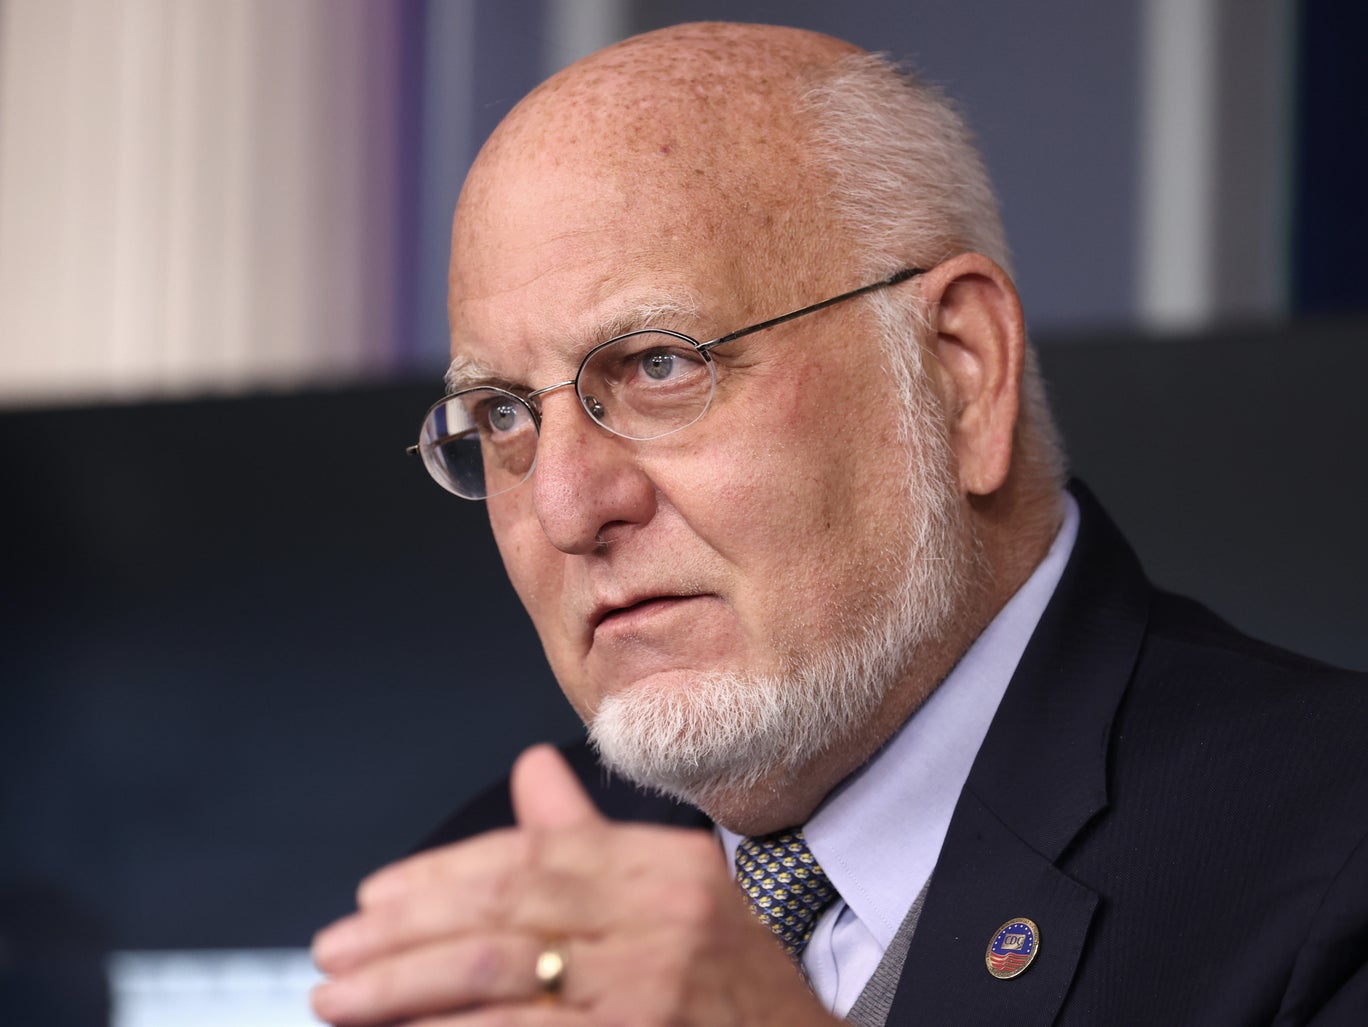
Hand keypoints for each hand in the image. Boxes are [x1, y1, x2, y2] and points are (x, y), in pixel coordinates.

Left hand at [310, 744, 839, 1025]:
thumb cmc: (732, 987)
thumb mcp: (677, 896)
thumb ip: (593, 839)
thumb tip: (533, 768)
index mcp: (667, 868)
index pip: (533, 852)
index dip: (442, 873)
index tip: (376, 894)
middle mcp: (663, 919)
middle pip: (503, 907)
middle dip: (403, 929)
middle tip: (335, 948)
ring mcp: (649, 990)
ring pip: (497, 976)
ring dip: (402, 988)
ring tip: (341, 997)